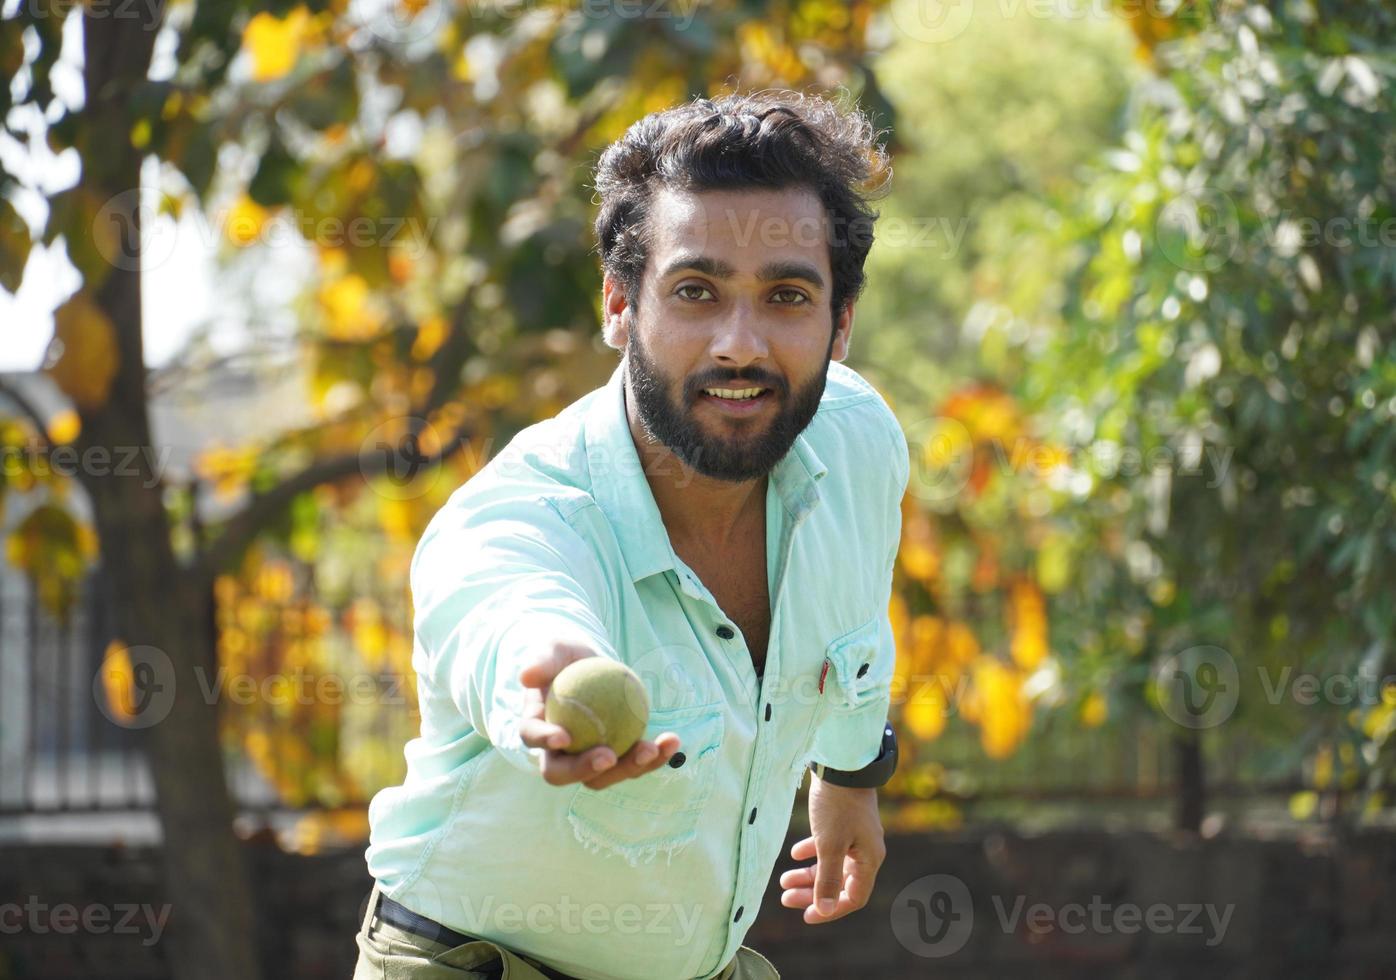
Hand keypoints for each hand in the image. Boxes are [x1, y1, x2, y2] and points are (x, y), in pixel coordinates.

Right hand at [517, 641, 680, 789]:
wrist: (592, 667)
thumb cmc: (567, 656)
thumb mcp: (556, 648)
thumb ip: (543, 659)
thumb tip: (527, 675)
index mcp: (537, 726)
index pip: (533, 738)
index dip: (545, 741)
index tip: (564, 737)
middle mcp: (558, 752)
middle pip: (564, 772)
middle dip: (586, 770)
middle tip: (609, 756)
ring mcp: (588, 758)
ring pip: (603, 775)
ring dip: (629, 767)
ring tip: (653, 748)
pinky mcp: (617, 757)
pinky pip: (633, 761)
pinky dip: (654, 755)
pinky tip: (672, 741)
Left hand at [778, 776, 884, 923]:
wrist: (842, 765)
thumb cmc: (837, 807)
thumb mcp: (829, 846)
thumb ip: (827, 879)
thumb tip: (826, 910)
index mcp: (869, 860)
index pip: (853, 898)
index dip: (830, 910)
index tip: (805, 915)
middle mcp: (865, 851)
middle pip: (839, 883)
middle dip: (812, 892)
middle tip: (785, 897)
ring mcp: (855, 836)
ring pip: (831, 864)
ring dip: (808, 874)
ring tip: (783, 879)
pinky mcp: (844, 822)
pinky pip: (828, 845)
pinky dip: (811, 852)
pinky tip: (794, 853)